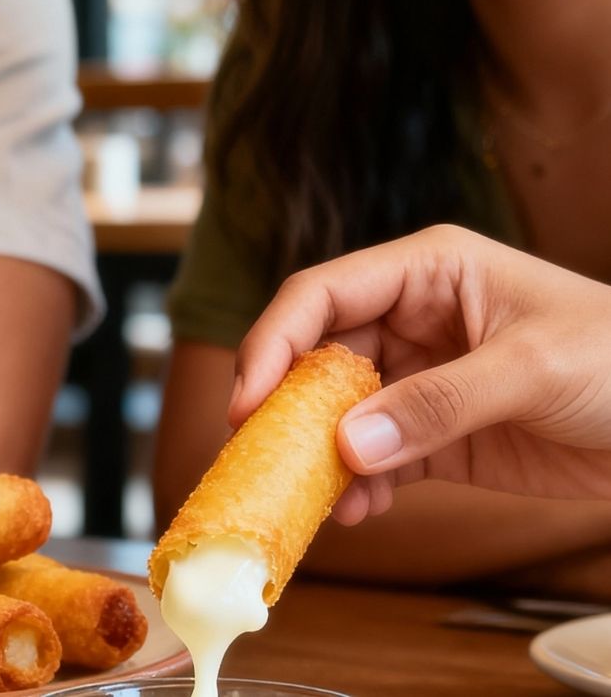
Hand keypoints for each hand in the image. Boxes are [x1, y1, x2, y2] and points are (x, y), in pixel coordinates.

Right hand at [230, 225, 610, 524]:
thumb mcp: (534, 369)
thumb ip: (439, 404)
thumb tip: (351, 445)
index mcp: (428, 272)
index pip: (322, 295)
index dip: (276, 342)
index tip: (249, 401)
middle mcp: (412, 319)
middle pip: (317, 357)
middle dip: (287, 408)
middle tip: (261, 456)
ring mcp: (422, 378)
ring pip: (339, 413)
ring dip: (321, 456)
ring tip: (319, 497)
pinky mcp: (437, 434)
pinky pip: (377, 459)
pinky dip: (360, 487)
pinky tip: (361, 511)